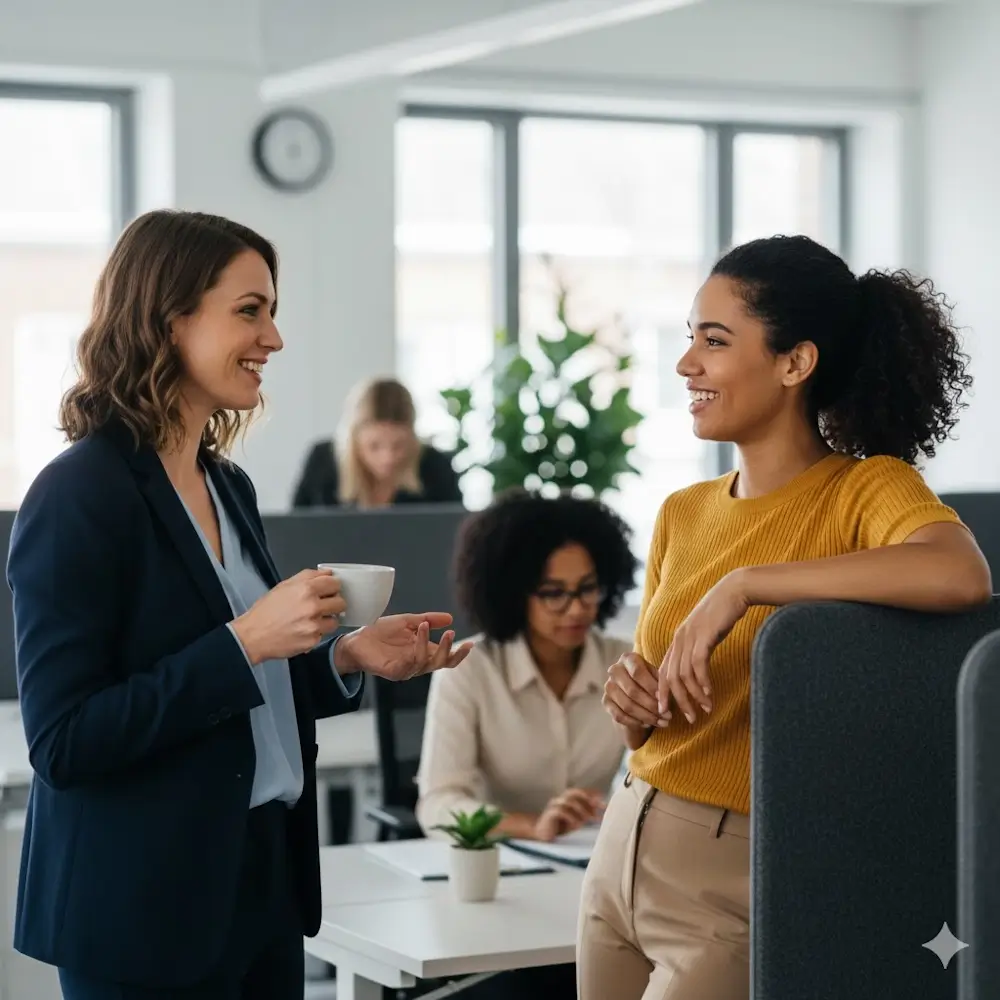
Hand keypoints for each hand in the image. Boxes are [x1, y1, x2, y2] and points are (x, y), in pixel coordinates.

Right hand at [232, 569, 345, 664]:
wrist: (253, 636)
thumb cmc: (266, 611)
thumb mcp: (284, 586)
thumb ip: (309, 576)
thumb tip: (327, 573)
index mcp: (306, 589)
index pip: (335, 584)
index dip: (332, 587)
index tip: (329, 591)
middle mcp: (312, 607)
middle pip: (341, 603)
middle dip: (333, 604)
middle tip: (322, 606)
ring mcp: (314, 625)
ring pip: (334, 621)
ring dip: (326, 621)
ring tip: (311, 620)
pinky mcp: (312, 641)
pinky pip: (323, 635)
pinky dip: (316, 633)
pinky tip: (303, 631)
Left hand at [335, 613, 472, 680]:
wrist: (356, 638)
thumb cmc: (380, 632)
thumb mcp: (408, 621)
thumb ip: (429, 620)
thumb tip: (450, 617)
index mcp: (423, 652)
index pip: (447, 658)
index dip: (459, 653)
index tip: (470, 643)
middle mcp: (417, 663)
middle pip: (441, 664)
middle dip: (448, 650)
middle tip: (451, 634)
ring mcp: (406, 669)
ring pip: (426, 663)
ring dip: (429, 645)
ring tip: (425, 625)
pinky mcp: (393, 671)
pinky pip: (408, 664)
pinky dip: (415, 648)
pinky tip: (416, 635)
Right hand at [533, 789, 604, 842]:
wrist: (542, 833)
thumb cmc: (560, 826)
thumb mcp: (576, 820)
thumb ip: (585, 815)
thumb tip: (598, 812)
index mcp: (567, 799)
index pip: (581, 792)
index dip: (592, 794)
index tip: (603, 800)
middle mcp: (561, 799)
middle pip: (574, 792)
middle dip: (587, 797)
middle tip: (597, 805)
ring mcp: (554, 805)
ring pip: (568, 801)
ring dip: (581, 809)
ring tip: (588, 819)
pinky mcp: (549, 814)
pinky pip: (560, 811)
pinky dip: (570, 816)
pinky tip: (577, 824)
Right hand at [603, 652, 667, 734]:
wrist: (638, 692)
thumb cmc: (652, 682)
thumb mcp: (659, 678)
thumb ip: (662, 685)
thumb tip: (662, 700)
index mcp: (628, 658)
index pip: (637, 672)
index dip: (651, 687)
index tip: (663, 699)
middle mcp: (615, 670)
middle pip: (632, 691)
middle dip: (652, 706)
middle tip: (667, 716)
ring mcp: (608, 686)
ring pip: (627, 705)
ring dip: (647, 716)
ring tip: (662, 722)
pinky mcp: (605, 701)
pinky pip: (619, 716)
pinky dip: (635, 722)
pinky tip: (647, 724)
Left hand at [658, 570, 749, 722]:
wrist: (734, 591)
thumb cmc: (722, 613)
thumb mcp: (705, 633)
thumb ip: (698, 649)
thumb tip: (697, 668)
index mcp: (677, 640)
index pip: (663, 671)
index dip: (662, 693)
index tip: (665, 712)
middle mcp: (679, 639)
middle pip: (670, 677)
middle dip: (678, 701)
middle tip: (689, 719)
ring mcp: (690, 637)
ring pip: (684, 674)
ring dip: (694, 695)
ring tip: (705, 709)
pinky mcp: (703, 636)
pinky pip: (698, 664)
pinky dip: (702, 681)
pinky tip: (709, 694)